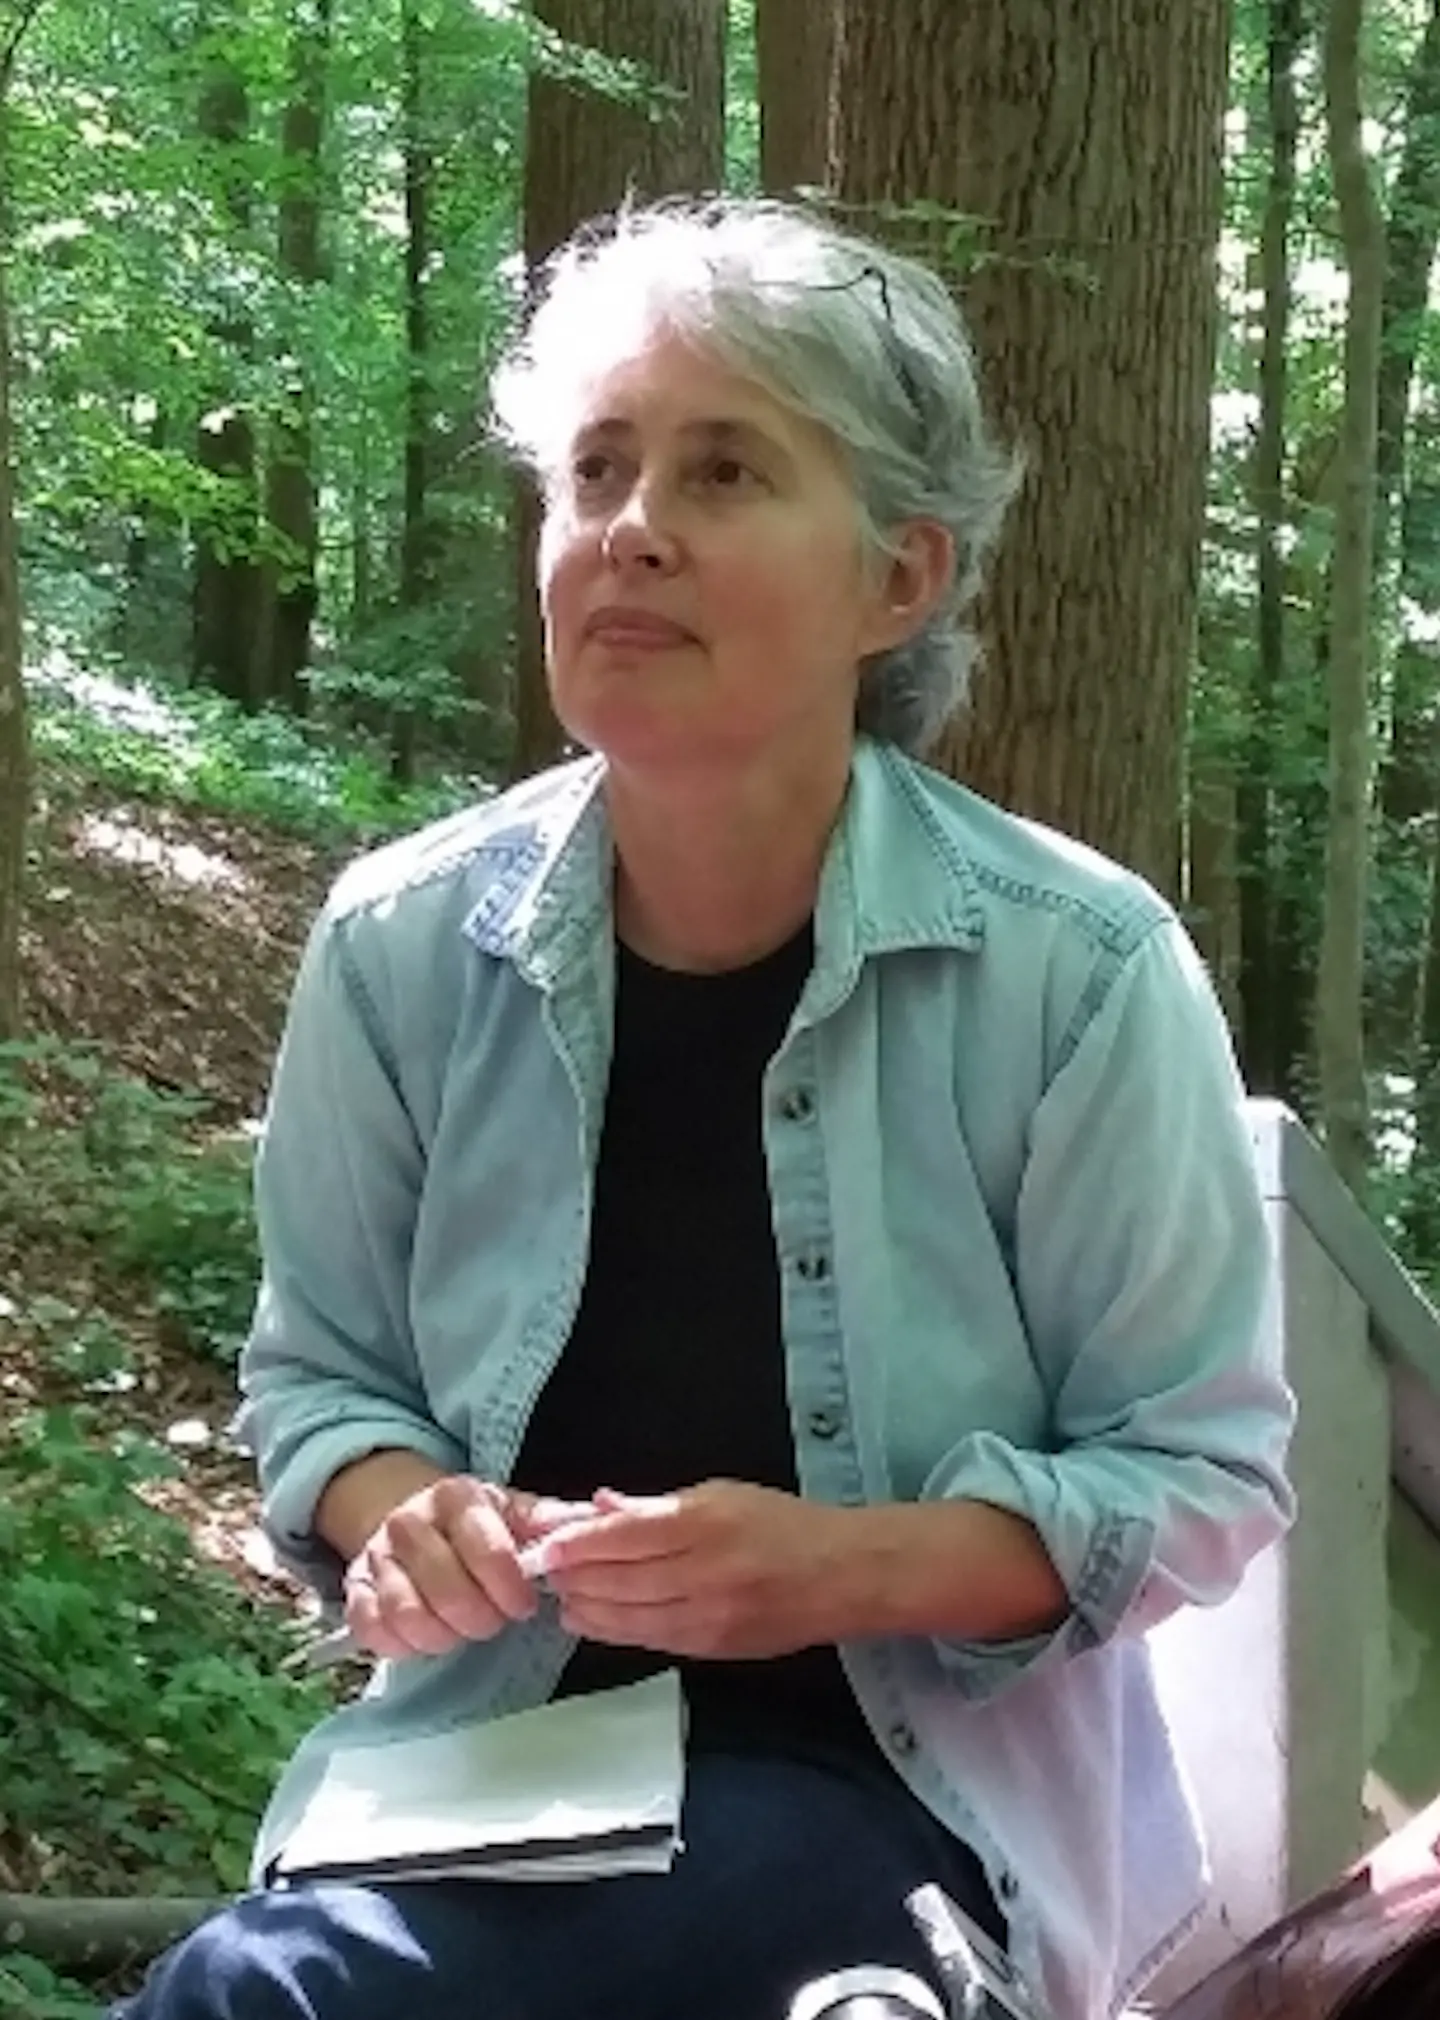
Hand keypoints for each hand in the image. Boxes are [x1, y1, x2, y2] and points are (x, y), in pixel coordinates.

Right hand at [344, 1476, 593, 1659]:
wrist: (408, 1517)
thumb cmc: (472, 1524)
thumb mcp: (512, 1512)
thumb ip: (550, 1522)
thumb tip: (594, 1526)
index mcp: (456, 1497)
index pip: (488, 1550)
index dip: (511, 1587)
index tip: (525, 1604)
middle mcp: (410, 1522)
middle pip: (448, 1590)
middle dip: (482, 1618)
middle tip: (496, 1620)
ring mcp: (376, 1557)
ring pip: (409, 1614)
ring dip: (445, 1635)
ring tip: (463, 1629)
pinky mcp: (354, 1590)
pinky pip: (373, 1630)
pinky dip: (405, 1644)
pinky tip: (429, 1635)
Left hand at [525, 1480, 858, 1659]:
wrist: (839, 1576)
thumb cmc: (780, 1524)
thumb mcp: (719, 1495)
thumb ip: (657, 1505)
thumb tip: (600, 1506)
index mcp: (705, 1525)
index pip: (626, 1536)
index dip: (579, 1543)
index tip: (544, 1544)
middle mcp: (702, 1573)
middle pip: (620, 1580)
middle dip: (574, 1576)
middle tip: (543, 1570)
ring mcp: (707, 1618)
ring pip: (628, 1618)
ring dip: (587, 1608)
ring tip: (562, 1598)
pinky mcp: (711, 1649)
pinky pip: (650, 1640)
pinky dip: (615, 1630)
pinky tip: (593, 1620)